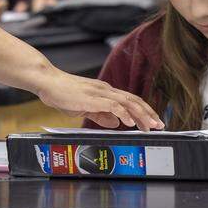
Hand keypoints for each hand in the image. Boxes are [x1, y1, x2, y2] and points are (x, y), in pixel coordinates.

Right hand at [34, 69, 163, 129]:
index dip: (143, 111)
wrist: (48, 82)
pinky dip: (124, 113)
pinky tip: (130, 122)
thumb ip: (100, 115)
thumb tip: (115, 123)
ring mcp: (100, 92)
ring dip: (141, 114)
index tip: (152, 122)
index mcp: (105, 92)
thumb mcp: (84, 108)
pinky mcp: (92, 97)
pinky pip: (113, 105)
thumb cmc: (62, 94)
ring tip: (150, 125)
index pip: (130, 100)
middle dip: (148, 113)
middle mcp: (106, 90)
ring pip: (127, 102)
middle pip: (134, 100)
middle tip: (159, 125)